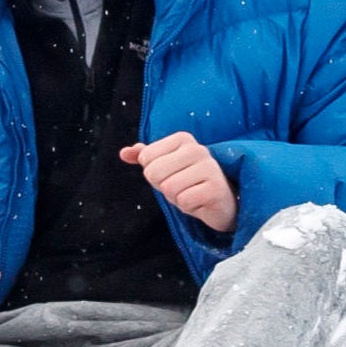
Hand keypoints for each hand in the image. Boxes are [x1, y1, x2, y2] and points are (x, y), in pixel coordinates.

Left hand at [122, 133, 237, 236]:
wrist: (222, 202)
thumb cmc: (191, 182)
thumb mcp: (166, 167)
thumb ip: (145, 157)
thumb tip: (123, 153)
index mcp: (184, 139)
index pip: (146, 158)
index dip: (155, 173)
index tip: (174, 175)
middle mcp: (198, 149)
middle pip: (154, 173)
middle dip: (164, 186)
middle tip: (183, 187)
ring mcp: (210, 168)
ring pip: (168, 188)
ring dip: (176, 198)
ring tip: (192, 194)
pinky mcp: (216, 188)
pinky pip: (184, 201)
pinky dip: (188, 207)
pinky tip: (200, 202)